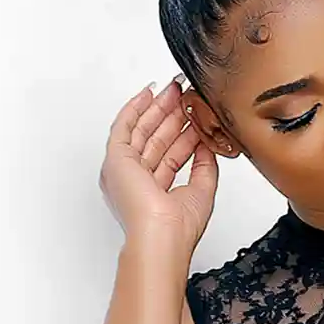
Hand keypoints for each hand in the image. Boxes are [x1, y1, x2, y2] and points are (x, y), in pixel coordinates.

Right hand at [100, 77, 218, 265]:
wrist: (162, 234)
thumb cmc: (177, 227)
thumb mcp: (202, 190)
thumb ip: (204, 165)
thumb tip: (207, 144)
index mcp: (153, 191)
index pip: (171, 154)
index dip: (185, 133)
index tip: (196, 117)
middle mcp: (136, 179)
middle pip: (156, 138)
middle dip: (171, 115)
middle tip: (185, 94)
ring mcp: (125, 168)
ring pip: (142, 130)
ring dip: (158, 108)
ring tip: (174, 89)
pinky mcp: (116, 159)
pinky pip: (123, 127)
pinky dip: (135, 108)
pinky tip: (147, 94)